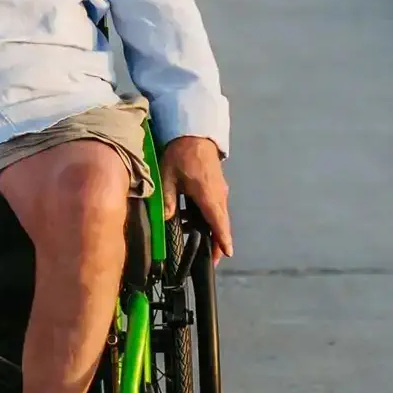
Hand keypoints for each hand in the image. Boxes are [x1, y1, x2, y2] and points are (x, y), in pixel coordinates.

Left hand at [161, 135, 231, 258]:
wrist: (194, 133)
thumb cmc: (181, 154)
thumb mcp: (168, 176)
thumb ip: (168, 199)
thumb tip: (166, 219)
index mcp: (208, 195)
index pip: (219, 223)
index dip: (222, 240)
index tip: (226, 255)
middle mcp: (219, 196)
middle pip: (222, 223)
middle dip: (218, 241)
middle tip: (210, 259)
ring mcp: (220, 191)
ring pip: (219, 216)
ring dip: (211, 230)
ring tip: (196, 242)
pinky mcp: (217, 187)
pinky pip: (216, 208)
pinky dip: (208, 218)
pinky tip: (191, 221)